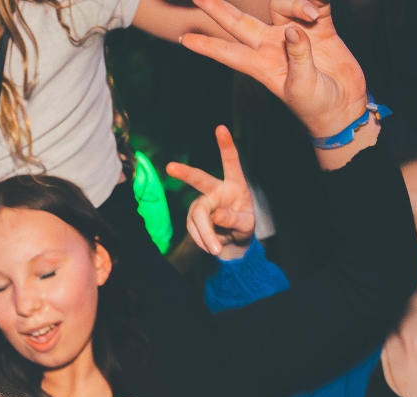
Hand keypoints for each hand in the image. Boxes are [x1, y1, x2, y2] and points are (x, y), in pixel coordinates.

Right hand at [168, 125, 255, 257]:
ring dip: (205, 235)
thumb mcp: (246, 226)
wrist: (232, 244)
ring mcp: (202, 202)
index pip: (231, 162)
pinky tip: (210, 245)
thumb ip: (234, 220)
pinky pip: (193, 229)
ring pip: (198, 216)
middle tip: (171, 167)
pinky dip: (202, 240)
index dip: (226, 146)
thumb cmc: (243, 228)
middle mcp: (216, 190)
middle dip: (186, 174)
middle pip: (200, 180)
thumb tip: (216, 215)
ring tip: (216, 249)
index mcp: (234, 185)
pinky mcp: (193, 216)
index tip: (220, 128)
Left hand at [181, 0, 367, 146]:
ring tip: (312, 13)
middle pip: (239, 21)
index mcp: (261, 64)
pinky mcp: (318, 29)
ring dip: (295, 2)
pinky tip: (317, 7)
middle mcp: (272, 45)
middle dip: (218, 7)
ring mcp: (293, 35)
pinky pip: (313, 5)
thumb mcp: (302, 86)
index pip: (228, 52)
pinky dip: (315, 0)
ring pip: (281, 5)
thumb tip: (293, 30)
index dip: (207, 45)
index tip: (184, 40)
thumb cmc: (316, 105)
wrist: (343, 106)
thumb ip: (297, 58)